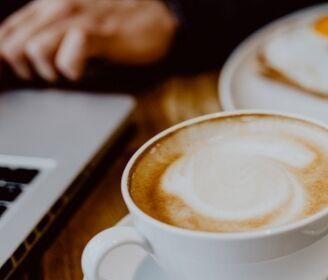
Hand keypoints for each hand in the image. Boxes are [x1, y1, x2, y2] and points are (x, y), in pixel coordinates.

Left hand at [0, 0, 177, 81]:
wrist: (163, 15)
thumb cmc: (122, 20)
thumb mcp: (77, 17)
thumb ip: (48, 30)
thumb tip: (18, 56)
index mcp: (46, 4)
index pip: (5, 33)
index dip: (3, 59)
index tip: (12, 77)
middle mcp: (55, 7)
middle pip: (11, 46)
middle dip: (24, 70)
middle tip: (50, 75)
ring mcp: (75, 19)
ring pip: (32, 52)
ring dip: (48, 72)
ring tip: (70, 73)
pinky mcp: (97, 34)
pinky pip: (67, 59)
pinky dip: (72, 72)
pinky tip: (85, 71)